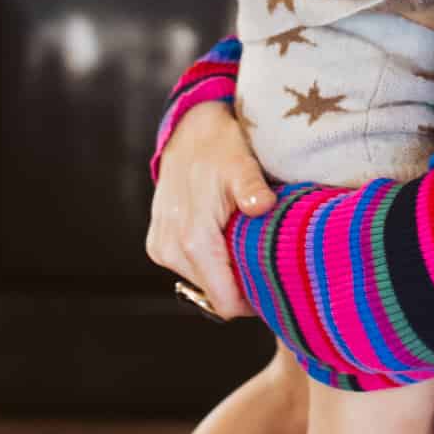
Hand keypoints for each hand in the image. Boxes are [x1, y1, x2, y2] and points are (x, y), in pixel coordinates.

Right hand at [146, 104, 274, 320]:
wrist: (188, 132)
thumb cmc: (219, 147)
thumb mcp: (242, 163)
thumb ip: (251, 188)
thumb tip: (261, 205)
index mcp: (192, 239)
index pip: (225, 302)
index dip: (253, 301)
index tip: (276, 286)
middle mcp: (170, 249)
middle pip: (215, 296)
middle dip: (242, 285)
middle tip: (268, 260)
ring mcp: (160, 249)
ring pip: (203, 285)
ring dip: (226, 272)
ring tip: (245, 242)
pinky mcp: (157, 246)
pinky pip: (190, 270)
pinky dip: (211, 262)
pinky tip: (225, 238)